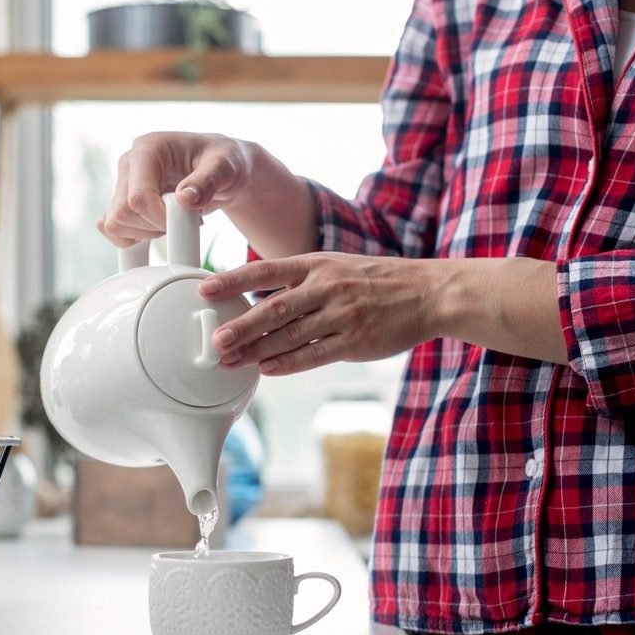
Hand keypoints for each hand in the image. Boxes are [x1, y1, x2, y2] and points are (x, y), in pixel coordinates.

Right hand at [97, 132, 257, 245]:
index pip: (138, 196)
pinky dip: (135, 239)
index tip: (186, 222)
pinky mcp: (122, 201)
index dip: (159, 219)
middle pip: (123, 213)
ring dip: (146, 233)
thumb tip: (184, 199)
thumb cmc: (223, 161)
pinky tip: (158, 228)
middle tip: (184, 218)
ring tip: (174, 220)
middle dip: (155, 226)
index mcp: (148, 148)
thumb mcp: (226, 166)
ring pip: (115, 225)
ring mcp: (123, 183)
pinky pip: (112, 230)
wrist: (220, 169)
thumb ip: (208, 180)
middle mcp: (129, 164)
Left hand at [198, 253, 440, 374]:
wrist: (429, 292)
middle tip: (214, 341)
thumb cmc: (375, 280)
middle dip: (239, 326)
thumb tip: (257, 300)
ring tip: (230, 361)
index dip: (233, 280)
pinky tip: (267, 370)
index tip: (205, 289)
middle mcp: (326, 287)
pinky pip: (314, 355)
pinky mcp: (355, 341)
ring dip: (256, 350)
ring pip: (289, 335)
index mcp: (317, 264)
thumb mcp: (336, 266)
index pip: (266, 270)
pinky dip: (288, 364)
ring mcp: (342, 314)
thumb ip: (299, 282)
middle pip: (273, 309)